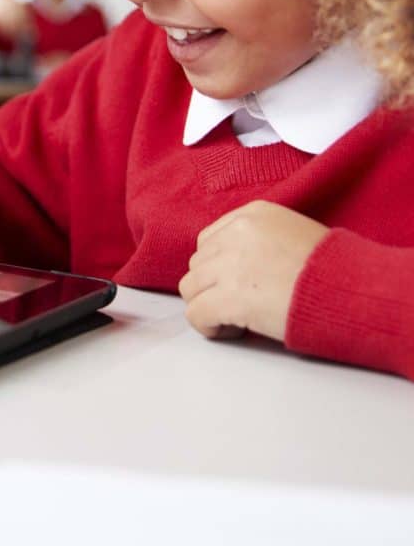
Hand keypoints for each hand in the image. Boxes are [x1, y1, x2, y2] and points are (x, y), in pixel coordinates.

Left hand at [178, 200, 328, 342]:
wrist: (354, 292)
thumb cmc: (334, 271)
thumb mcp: (294, 234)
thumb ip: (259, 240)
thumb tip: (234, 265)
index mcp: (253, 215)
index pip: (209, 240)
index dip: (219, 266)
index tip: (237, 283)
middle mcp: (237, 234)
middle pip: (198, 264)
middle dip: (213, 286)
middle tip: (239, 304)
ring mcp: (231, 264)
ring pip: (190, 287)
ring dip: (208, 305)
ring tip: (236, 318)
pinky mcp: (230, 296)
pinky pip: (195, 313)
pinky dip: (208, 326)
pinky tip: (232, 331)